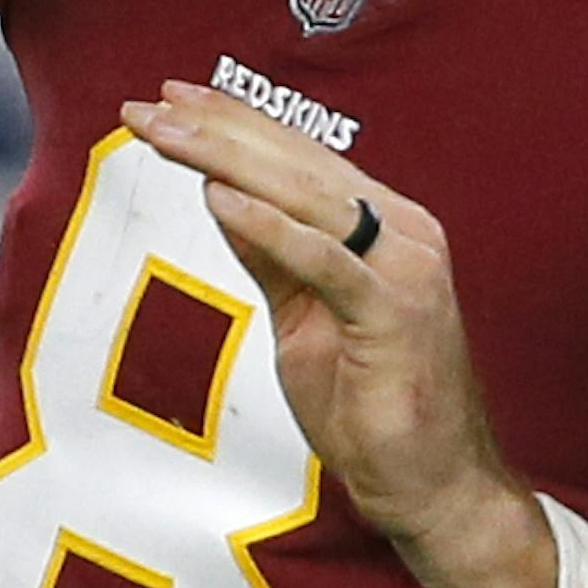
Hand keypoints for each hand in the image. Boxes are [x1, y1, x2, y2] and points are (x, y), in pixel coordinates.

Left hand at [119, 81, 557, 587]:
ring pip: (306, 195)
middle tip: (151, 106)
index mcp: (384, 226)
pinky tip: (220, 198)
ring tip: (167, 135)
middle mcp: (401, 231)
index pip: (299, 158)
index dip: (235, 123)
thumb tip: (220, 194)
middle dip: (217, 129)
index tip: (173, 100)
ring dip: (228, 159)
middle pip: (297, 163)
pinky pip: (325, 259)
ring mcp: (404, 267)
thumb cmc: (374, 406)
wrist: (437, 487)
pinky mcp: (396, 312)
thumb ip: (272, 257)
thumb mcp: (304, 318)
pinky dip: (270, 226)